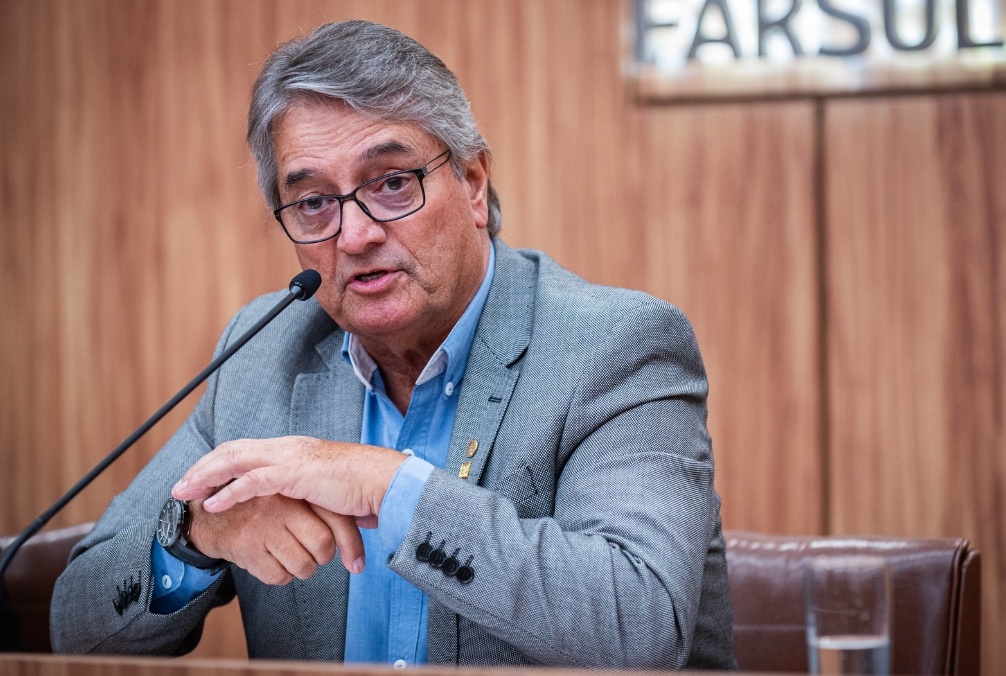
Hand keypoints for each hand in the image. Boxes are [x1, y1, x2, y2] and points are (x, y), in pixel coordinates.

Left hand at [172, 436, 405, 522]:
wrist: (384, 482)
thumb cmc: (361, 488)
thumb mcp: (325, 488)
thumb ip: (305, 493)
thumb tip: (296, 508)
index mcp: (293, 449)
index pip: (245, 449)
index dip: (218, 464)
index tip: (198, 480)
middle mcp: (287, 448)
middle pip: (232, 451)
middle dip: (202, 469)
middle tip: (179, 488)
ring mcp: (290, 458)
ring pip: (235, 461)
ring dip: (205, 478)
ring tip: (184, 494)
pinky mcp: (296, 474)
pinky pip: (253, 482)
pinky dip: (228, 492)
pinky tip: (212, 505)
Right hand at [187, 495, 365, 582]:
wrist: (209, 516)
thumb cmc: (262, 508)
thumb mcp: (291, 496)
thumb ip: (322, 508)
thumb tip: (362, 534)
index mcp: (297, 490)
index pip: (337, 521)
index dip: (351, 545)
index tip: (356, 563)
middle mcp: (281, 506)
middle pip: (323, 546)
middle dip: (323, 559)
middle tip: (315, 557)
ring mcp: (263, 527)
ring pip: (302, 566)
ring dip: (303, 570)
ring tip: (294, 559)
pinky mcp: (247, 548)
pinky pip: (278, 576)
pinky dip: (281, 576)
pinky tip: (273, 563)